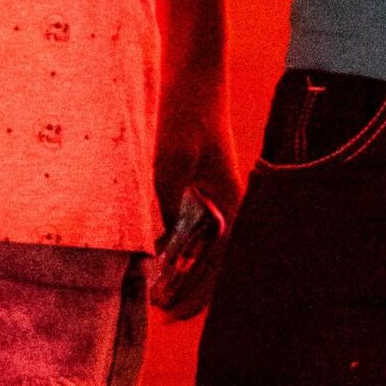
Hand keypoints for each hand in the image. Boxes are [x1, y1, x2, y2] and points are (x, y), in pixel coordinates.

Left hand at [153, 69, 241, 322]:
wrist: (192, 72)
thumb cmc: (187, 113)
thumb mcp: (171, 161)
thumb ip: (164, 205)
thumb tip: (152, 249)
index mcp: (233, 203)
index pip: (220, 264)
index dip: (198, 294)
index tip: (173, 313)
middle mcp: (227, 203)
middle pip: (214, 261)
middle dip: (190, 290)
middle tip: (160, 313)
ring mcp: (212, 193)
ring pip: (202, 246)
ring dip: (182, 271)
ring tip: (156, 293)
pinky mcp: (196, 182)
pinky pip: (189, 226)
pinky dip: (175, 247)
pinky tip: (154, 256)